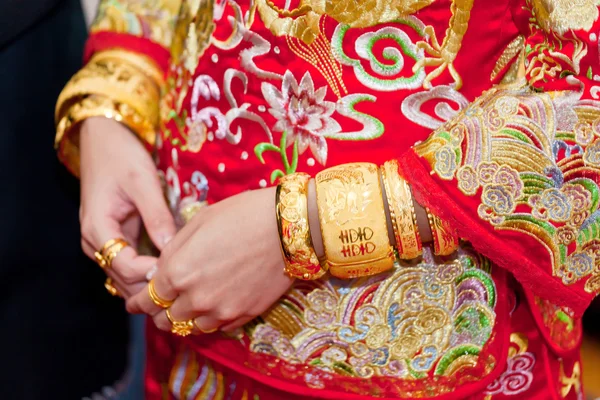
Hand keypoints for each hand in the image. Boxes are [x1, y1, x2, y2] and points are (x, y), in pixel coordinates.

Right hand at [79, 117, 176, 297]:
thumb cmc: (120, 155)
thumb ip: (156, 216)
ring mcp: (104, 244)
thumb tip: (172, 249)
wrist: (102, 138)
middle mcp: (96, 243)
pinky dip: (150, 271)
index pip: (126, 267)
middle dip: (154, 285)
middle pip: (125, 280)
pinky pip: (132, 265)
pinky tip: (174, 268)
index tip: (181, 267)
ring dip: (152, 282)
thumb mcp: (142, 182)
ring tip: (184, 276)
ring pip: (128, 278)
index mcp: (97, 229)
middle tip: (188, 279)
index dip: (153, 273)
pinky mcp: (117, 239)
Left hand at [126, 187, 293, 331]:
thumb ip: (173, 251)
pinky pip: (217, 328)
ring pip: (190, 328)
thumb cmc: (242, 215)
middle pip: (165, 320)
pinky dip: (208, 321)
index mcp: (178, 273)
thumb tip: (161, 270)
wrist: (289, 227)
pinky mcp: (244, 315)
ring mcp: (222, 311)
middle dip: (156, 313)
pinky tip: (210, 308)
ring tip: (183, 309)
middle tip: (157, 307)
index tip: (134, 302)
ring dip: (183, 320)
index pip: (147, 298)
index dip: (137, 301)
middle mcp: (196, 299)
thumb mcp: (198, 222)